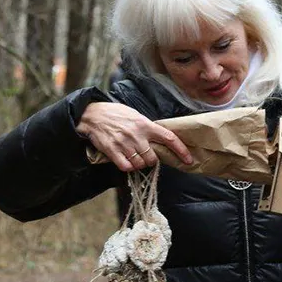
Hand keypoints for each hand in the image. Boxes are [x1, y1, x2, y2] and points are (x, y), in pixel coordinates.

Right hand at [76, 102, 192, 171]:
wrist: (92, 114)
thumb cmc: (117, 114)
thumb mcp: (136, 116)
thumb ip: (149, 128)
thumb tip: (162, 140)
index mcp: (146, 125)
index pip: (169, 138)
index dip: (181, 150)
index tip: (189, 159)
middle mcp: (137, 135)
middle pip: (153, 158)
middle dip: (151, 160)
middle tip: (145, 155)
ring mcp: (124, 144)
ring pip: (140, 164)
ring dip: (139, 164)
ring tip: (133, 156)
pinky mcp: (112, 151)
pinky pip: (126, 167)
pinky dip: (128, 167)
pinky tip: (126, 161)